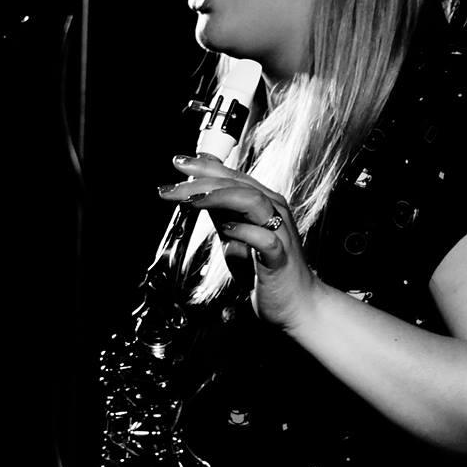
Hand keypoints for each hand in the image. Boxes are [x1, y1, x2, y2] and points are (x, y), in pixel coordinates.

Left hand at [159, 154, 316, 331]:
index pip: (232, 176)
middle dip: (202, 181)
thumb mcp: (235, 236)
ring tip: (191, 200)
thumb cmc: (264, 270)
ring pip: (252, 201)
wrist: (295, 303)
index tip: (178, 162)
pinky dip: (244, 231)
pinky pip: (264, 239)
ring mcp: (279, 232)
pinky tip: (225, 230)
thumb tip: (196, 193)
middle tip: (171, 188)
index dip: (205, 166)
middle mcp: (274, 210)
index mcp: (264, 202)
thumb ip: (221, 214)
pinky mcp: (279, 258)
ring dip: (220, 197)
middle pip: (238, 184)